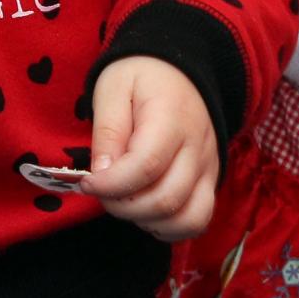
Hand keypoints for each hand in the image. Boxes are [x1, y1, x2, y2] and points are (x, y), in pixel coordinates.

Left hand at [80, 56, 218, 241]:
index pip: (145, 166)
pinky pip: (198, 220)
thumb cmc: (141, 76)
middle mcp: (198, 148)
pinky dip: (169, 227)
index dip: (111, 184)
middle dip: (123, 206)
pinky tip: (145, 211)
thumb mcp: (113, 88)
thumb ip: (108, 131)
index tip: (87, 182)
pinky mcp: (211, 181)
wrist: (180, 69)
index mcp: (172, 119)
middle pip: (166, 199)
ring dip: (146, 220)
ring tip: (123, 200)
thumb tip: (101, 174)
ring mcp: (209, 168)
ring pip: (186, 218)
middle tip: (101, 191)